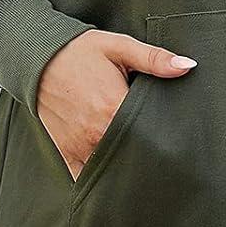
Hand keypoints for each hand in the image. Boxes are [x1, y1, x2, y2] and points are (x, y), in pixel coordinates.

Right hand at [36, 29, 196, 180]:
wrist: (38, 58)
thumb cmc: (81, 51)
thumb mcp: (119, 47)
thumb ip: (154, 59)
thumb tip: (187, 66)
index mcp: (112, 108)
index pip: (149, 136)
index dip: (166, 140)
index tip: (180, 143)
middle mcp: (96, 134)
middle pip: (132, 156)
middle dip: (150, 158)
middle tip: (169, 160)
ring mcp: (80, 147)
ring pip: (111, 171)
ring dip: (127, 169)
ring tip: (147, 169)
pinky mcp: (67, 153)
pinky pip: (87, 177)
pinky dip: (102, 179)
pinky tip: (118, 178)